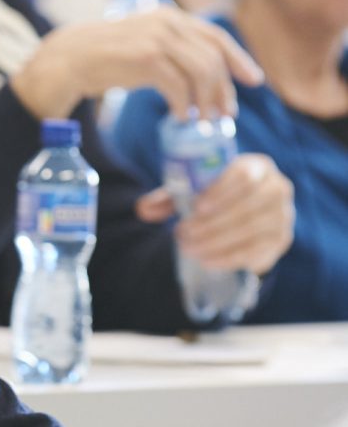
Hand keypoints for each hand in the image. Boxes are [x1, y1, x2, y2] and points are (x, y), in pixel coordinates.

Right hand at [12, 8, 263, 120]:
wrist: (72, 58)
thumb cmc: (111, 57)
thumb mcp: (148, 45)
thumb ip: (175, 51)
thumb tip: (209, 76)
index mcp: (172, 17)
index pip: (216, 37)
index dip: (239, 59)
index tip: (254, 81)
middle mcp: (168, 23)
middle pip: (213, 59)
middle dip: (223, 90)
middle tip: (223, 115)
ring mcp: (157, 39)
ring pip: (201, 72)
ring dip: (205, 101)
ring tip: (200, 119)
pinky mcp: (145, 58)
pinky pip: (177, 86)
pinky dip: (183, 105)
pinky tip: (180, 117)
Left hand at [136, 153, 293, 274]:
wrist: (245, 216)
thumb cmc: (217, 197)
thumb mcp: (194, 191)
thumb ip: (169, 197)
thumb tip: (143, 209)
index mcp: (257, 166)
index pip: (244, 175)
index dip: (221, 191)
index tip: (196, 207)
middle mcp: (277, 188)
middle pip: (247, 206)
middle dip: (212, 223)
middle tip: (183, 234)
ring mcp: (282, 215)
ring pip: (251, 230)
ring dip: (217, 242)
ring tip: (189, 248)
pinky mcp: (280, 240)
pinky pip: (256, 251)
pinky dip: (228, 258)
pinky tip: (206, 261)